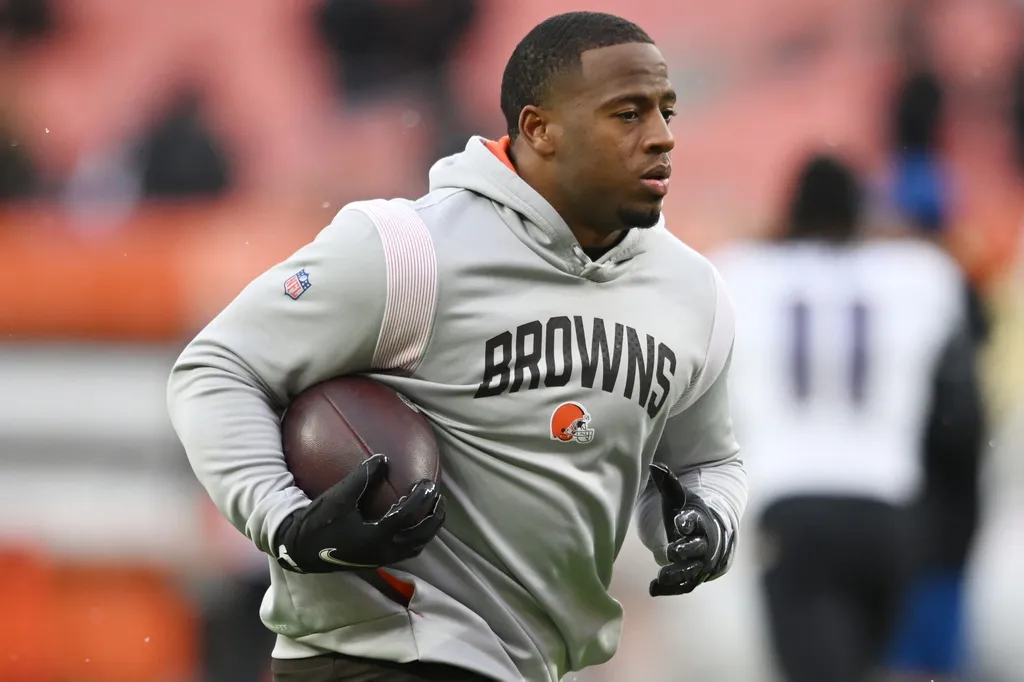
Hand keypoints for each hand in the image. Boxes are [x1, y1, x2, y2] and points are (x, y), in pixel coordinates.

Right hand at [275, 454, 444, 572]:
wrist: (299, 548)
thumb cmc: (318, 521)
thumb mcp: (338, 497)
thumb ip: (362, 477)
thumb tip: (384, 458)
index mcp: (374, 537)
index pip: (407, 517)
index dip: (420, 499)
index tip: (427, 483)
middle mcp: (381, 552)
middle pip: (420, 538)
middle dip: (434, 518)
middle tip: (439, 498)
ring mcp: (380, 559)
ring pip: (415, 547)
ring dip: (428, 530)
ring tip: (433, 510)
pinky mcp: (375, 561)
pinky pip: (405, 551)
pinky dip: (415, 537)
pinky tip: (412, 522)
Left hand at [647, 463, 726, 596]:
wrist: (709, 533)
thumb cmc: (689, 513)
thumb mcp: (679, 498)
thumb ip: (668, 484)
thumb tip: (655, 465)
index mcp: (700, 520)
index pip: (697, 521)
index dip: (689, 521)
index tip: (679, 521)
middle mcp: (704, 543)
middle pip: (698, 548)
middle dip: (687, 550)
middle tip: (672, 551)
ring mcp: (700, 562)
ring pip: (692, 570)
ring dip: (678, 574)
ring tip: (661, 577)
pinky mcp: (693, 576)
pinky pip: (684, 585)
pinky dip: (670, 588)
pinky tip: (653, 588)